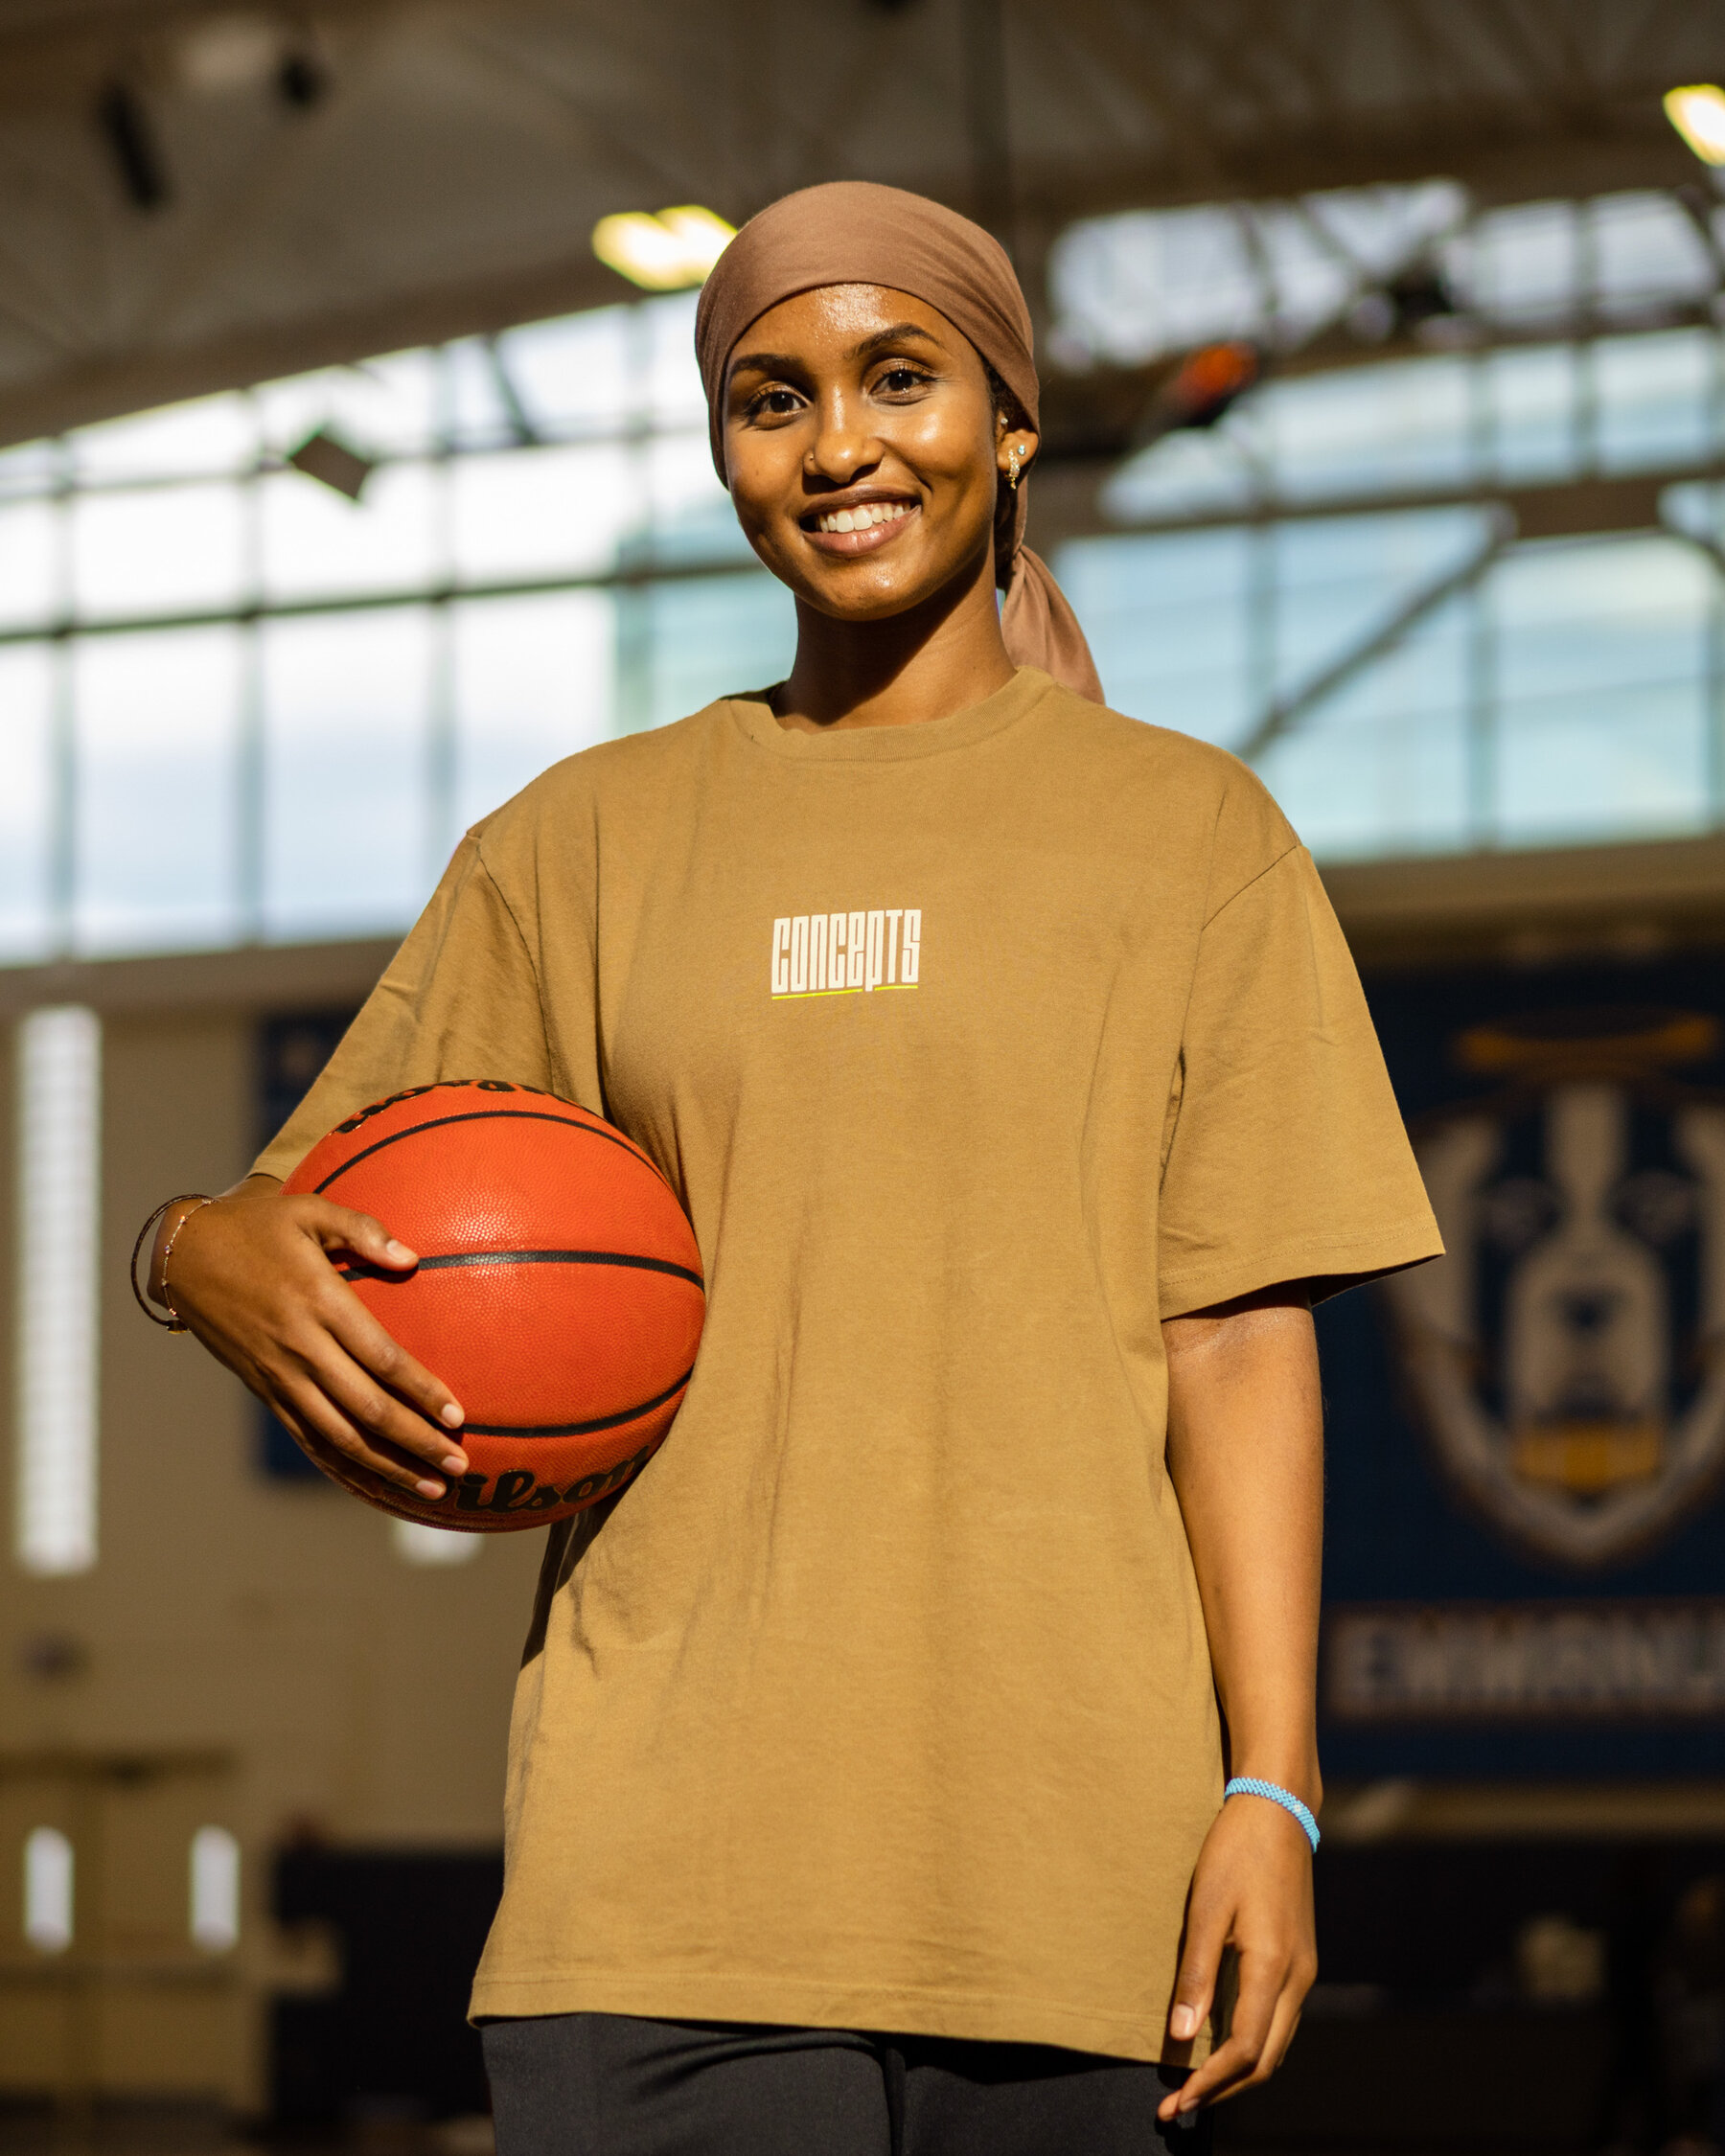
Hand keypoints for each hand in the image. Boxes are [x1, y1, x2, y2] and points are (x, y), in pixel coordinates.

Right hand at [155, 1177, 467, 1503]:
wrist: (183, 1255)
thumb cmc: (256, 1226)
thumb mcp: (308, 1211)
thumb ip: (362, 1229)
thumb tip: (411, 1259)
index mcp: (318, 1302)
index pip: (381, 1358)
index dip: (421, 1391)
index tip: (457, 1416)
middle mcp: (300, 1347)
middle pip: (367, 1409)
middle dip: (416, 1443)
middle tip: (459, 1467)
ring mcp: (279, 1375)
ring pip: (338, 1437)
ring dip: (387, 1467)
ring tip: (432, 1491)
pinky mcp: (264, 1391)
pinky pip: (308, 1439)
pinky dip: (343, 1467)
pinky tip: (376, 1484)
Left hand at [1158, 1791, 1316, 2119]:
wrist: (1278, 1812)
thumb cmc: (1235, 1852)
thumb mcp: (1206, 1908)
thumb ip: (1196, 1975)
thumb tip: (1183, 2038)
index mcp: (1274, 1967)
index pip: (1246, 2050)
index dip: (1210, 2082)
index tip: (1175, 2102)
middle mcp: (1298, 1978)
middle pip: (1266, 2060)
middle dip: (1224, 2090)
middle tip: (1178, 2108)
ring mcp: (1303, 1971)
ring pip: (1277, 2045)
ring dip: (1239, 2073)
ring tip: (1195, 2087)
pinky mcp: (1299, 1961)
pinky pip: (1279, 2022)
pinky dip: (1252, 2046)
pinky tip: (1221, 2047)